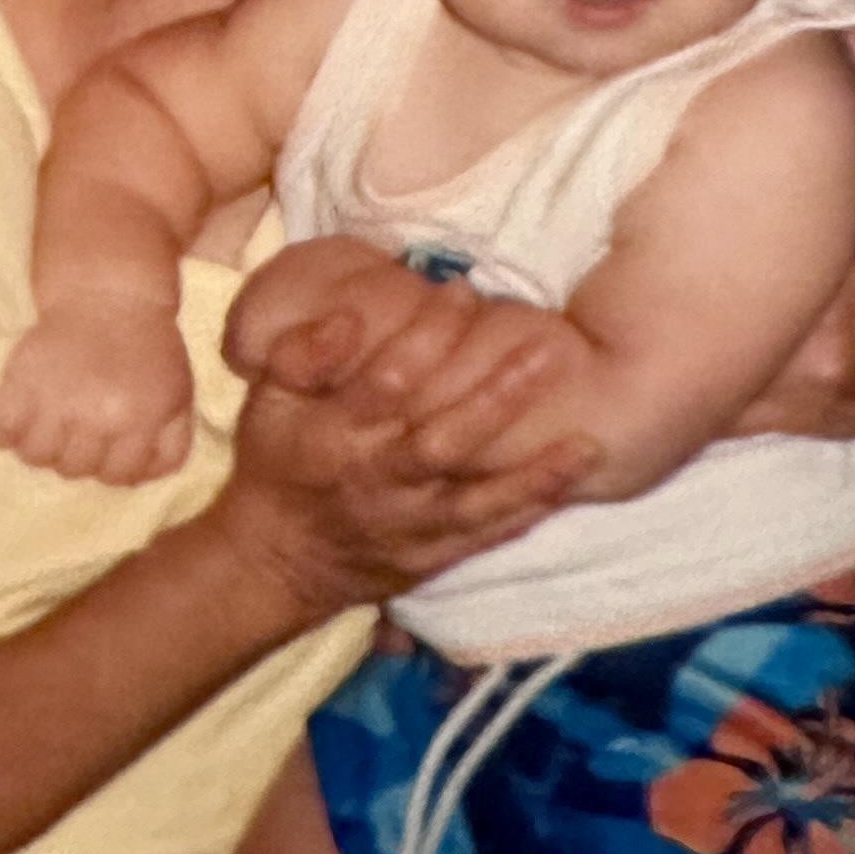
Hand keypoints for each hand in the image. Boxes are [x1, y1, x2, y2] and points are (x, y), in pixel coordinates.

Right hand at [0, 307, 194, 482]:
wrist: (109, 294)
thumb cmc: (148, 347)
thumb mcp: (178, 395)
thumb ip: (171, 445)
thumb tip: (142, 479)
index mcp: (138, 421)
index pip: (116, 477)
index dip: (111, 467)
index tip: (105, 449)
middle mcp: (96, 417)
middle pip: (73, 469)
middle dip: (77, 456)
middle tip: (76, 432)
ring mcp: (55, 400)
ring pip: (36, 456)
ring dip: (41, 447)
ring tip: (46, 427)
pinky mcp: (21, 380)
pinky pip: (1, 430)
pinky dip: (4, 432)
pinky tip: (16, 420)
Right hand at [213, 243, 595, 619]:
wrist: (274, 563)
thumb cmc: (276, 465)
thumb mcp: (266, 404)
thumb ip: (300, 356)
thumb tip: (346, 316)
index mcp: (338, 437)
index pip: (388, 381)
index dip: (428, 334)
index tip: (465, 290)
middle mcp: (380, 482)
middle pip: (444, 438)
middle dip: (499, 394)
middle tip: (550, 346)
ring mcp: (412, 525)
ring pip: (478, 495)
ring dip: (534, 467)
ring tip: (588, 435)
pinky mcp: (434, 555)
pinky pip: (488, 534)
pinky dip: (532, 507)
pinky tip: (574, 477)